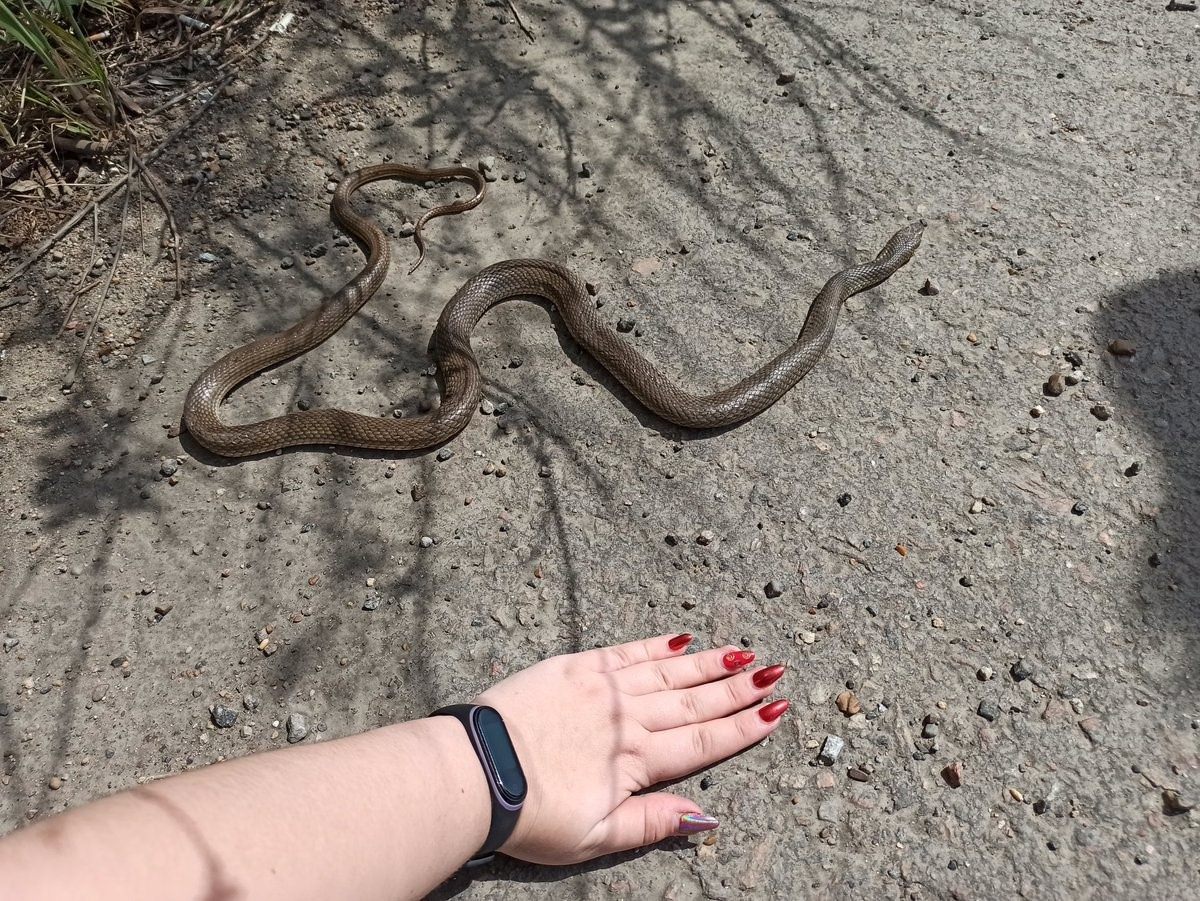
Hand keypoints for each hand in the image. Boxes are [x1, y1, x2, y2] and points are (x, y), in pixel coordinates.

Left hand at [476, 634, 788, 864]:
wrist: (475, 772)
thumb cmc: (531, 814)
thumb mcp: (596, 837)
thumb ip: (653, 823)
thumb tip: (707, 817)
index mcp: (637, 762)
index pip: (704, 743)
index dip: (743, 727)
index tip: (776, 711)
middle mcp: (628, 718)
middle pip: (695, 703)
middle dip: (738, 689)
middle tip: (775, 672)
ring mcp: (603, 688)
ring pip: (668, 673)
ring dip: (708, 664)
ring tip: (743, 652)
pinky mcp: (575, 667)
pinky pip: (626, 652)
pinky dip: (656, 645)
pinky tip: (681, 638)